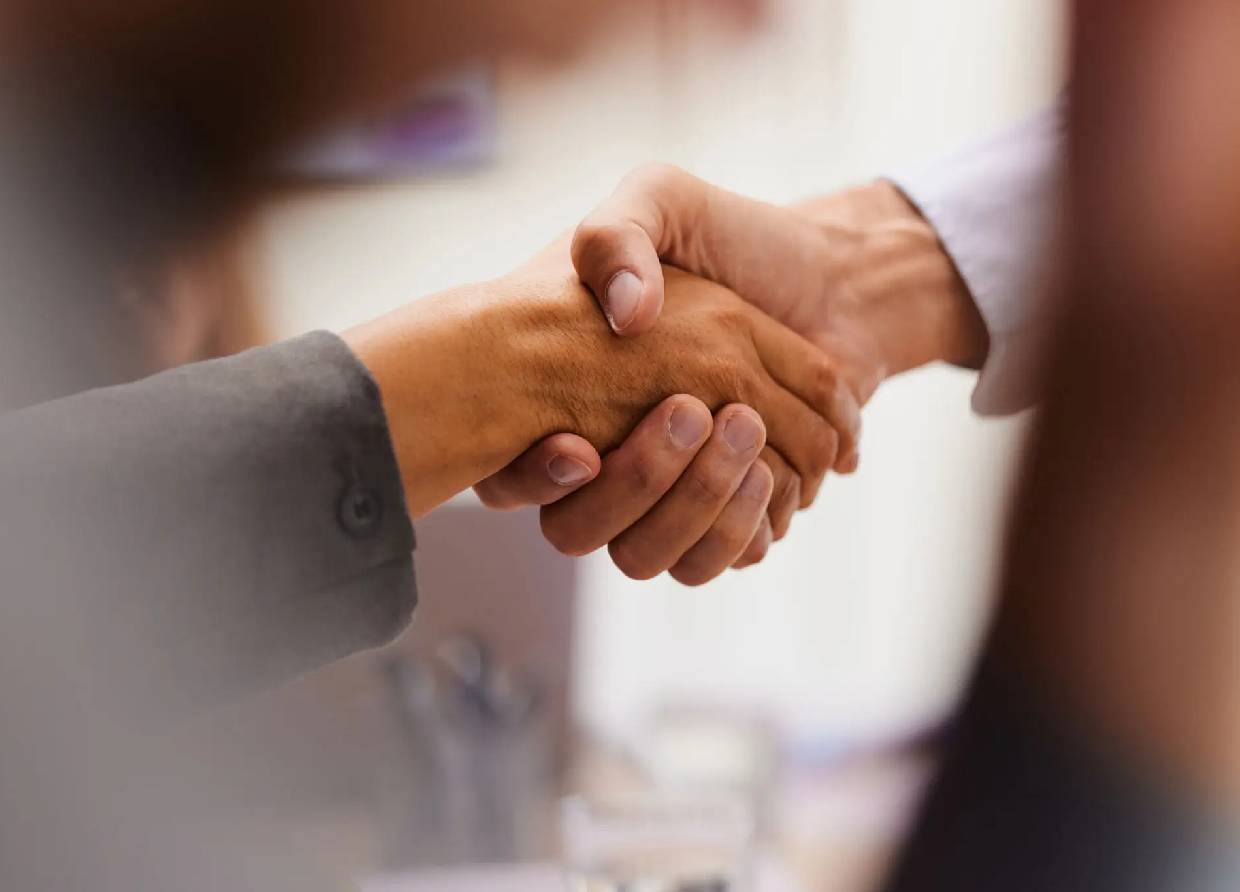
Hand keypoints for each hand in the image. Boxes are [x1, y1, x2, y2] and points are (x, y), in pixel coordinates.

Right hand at [486, 168, 980, 580]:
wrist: (833, 276)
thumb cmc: (735, 238)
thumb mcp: (660, 202)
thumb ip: (615, 238)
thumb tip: (626, 319)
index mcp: (576, 392)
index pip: (517, 473)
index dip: (534, 476)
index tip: (578, 443)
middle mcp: (616, 454)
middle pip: (590, 529)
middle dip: (644, 480)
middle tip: (692, 409)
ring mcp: (678, 490)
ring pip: (657, 553)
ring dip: (701, 500)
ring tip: (742, 426)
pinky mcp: (740, 511)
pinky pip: (729, 553)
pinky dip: (753, 518)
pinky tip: (775, 466)